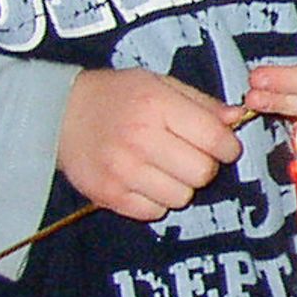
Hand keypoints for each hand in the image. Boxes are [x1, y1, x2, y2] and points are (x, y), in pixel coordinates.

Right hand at [59, 68, 247, 220]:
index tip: (221, 145)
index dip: (227, 146)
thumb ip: (201, 103)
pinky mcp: (108, 195)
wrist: (59, 114)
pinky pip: (155, 212)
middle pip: (202, 172)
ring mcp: (121, 170)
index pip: (215, 139)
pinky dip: (156, 200)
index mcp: (156, 105)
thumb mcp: (159, 84)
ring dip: (180, 185)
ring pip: (182, 196)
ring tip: (163, 167)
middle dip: (204, 165)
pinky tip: (144, 180)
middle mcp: (139, 139)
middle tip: (188, 155)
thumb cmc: (117, 96)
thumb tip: (237, 119)